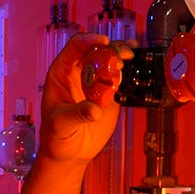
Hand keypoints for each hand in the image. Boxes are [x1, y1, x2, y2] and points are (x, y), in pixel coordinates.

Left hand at [38, 32, 132, 163]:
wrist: (69, 152)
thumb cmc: (56, 136)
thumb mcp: (60, 125)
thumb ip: (77, 114)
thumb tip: (96, 110)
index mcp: (61, 73)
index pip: (75, 48)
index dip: (89, 40)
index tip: (103, 41)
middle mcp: (79, 72)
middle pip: (96, 50)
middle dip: (110, 47)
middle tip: (123, 54)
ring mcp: (95, 82)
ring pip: (110, 60)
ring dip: (121, 55)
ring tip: (131, 57)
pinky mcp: (109, 93)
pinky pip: (120, 76)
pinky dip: (129, 69)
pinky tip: (139, 62)